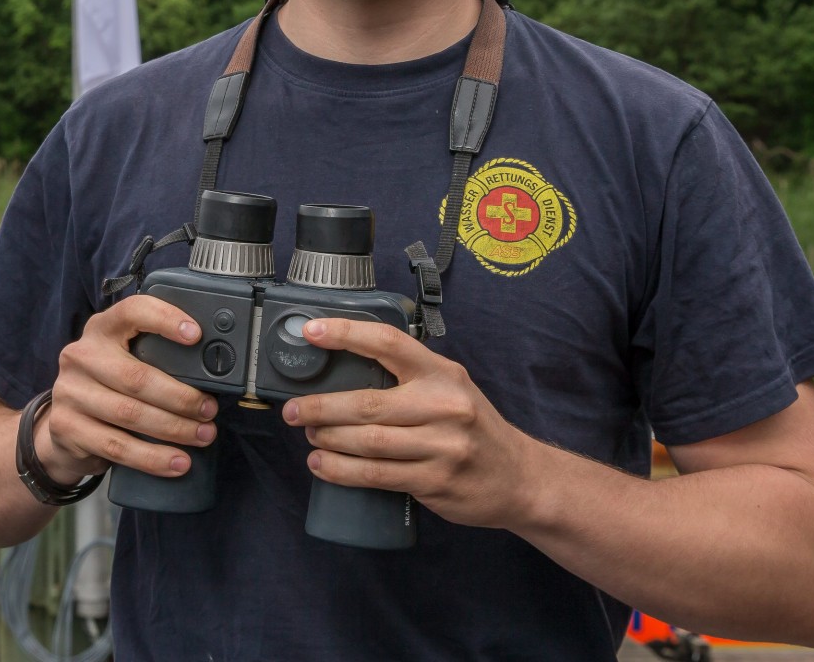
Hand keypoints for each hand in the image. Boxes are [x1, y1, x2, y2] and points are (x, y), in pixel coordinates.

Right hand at [34, 293, 219, 483]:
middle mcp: (81, 355)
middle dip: (181, 397)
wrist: (63, 429)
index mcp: (101, 330)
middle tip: (209, 410)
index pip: (132, 312)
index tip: (196, 334)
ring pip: (130, 414)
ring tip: (203, 436)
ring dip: (174, 429)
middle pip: (136, 376)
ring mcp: (69, 392)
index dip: (165, 319)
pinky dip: (153, 457)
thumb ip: (153, 359)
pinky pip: (117, 446)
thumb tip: (211, 373)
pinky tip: (177, 463)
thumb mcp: (123, 362)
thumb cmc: (108, 390)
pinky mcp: (66, 427)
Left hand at [281, 318, 542, 529]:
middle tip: (293, 409)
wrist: (520, 478)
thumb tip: (342, 372)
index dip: (347, 333)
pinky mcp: (434, 481)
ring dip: (327, 439)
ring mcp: (442, 446)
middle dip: (320, 407)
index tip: (311, 332)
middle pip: (367, 403)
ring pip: (367, 441)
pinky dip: (341, 470)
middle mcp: (444, 406)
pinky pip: (375, 475)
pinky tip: (322, 464)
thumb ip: (408, 378)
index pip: (389, 343)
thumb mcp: (450, 389)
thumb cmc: (473, 429)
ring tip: (308, 435)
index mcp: (443, 373)